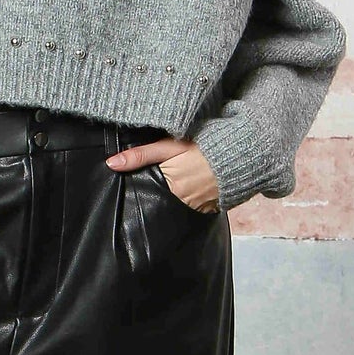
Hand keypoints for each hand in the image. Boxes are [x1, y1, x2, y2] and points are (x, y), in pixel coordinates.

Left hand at [105, 134, 220, 211]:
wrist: (242, 153)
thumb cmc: (204, 146)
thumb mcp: (170, 146)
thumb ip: (141, 155)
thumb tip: (111, 164)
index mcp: (171, 186)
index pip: (147, 192)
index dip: (143, 186)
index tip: (140, 183)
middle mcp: (184, 201)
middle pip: (162, 200)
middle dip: (159, 192)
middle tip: (161, 180)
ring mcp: (199, 207)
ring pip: (178, 205)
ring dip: (176, 196)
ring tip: (178, 183)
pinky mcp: (212, 208)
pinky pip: (195, 206)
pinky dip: (192, 198)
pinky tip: (193, 187)